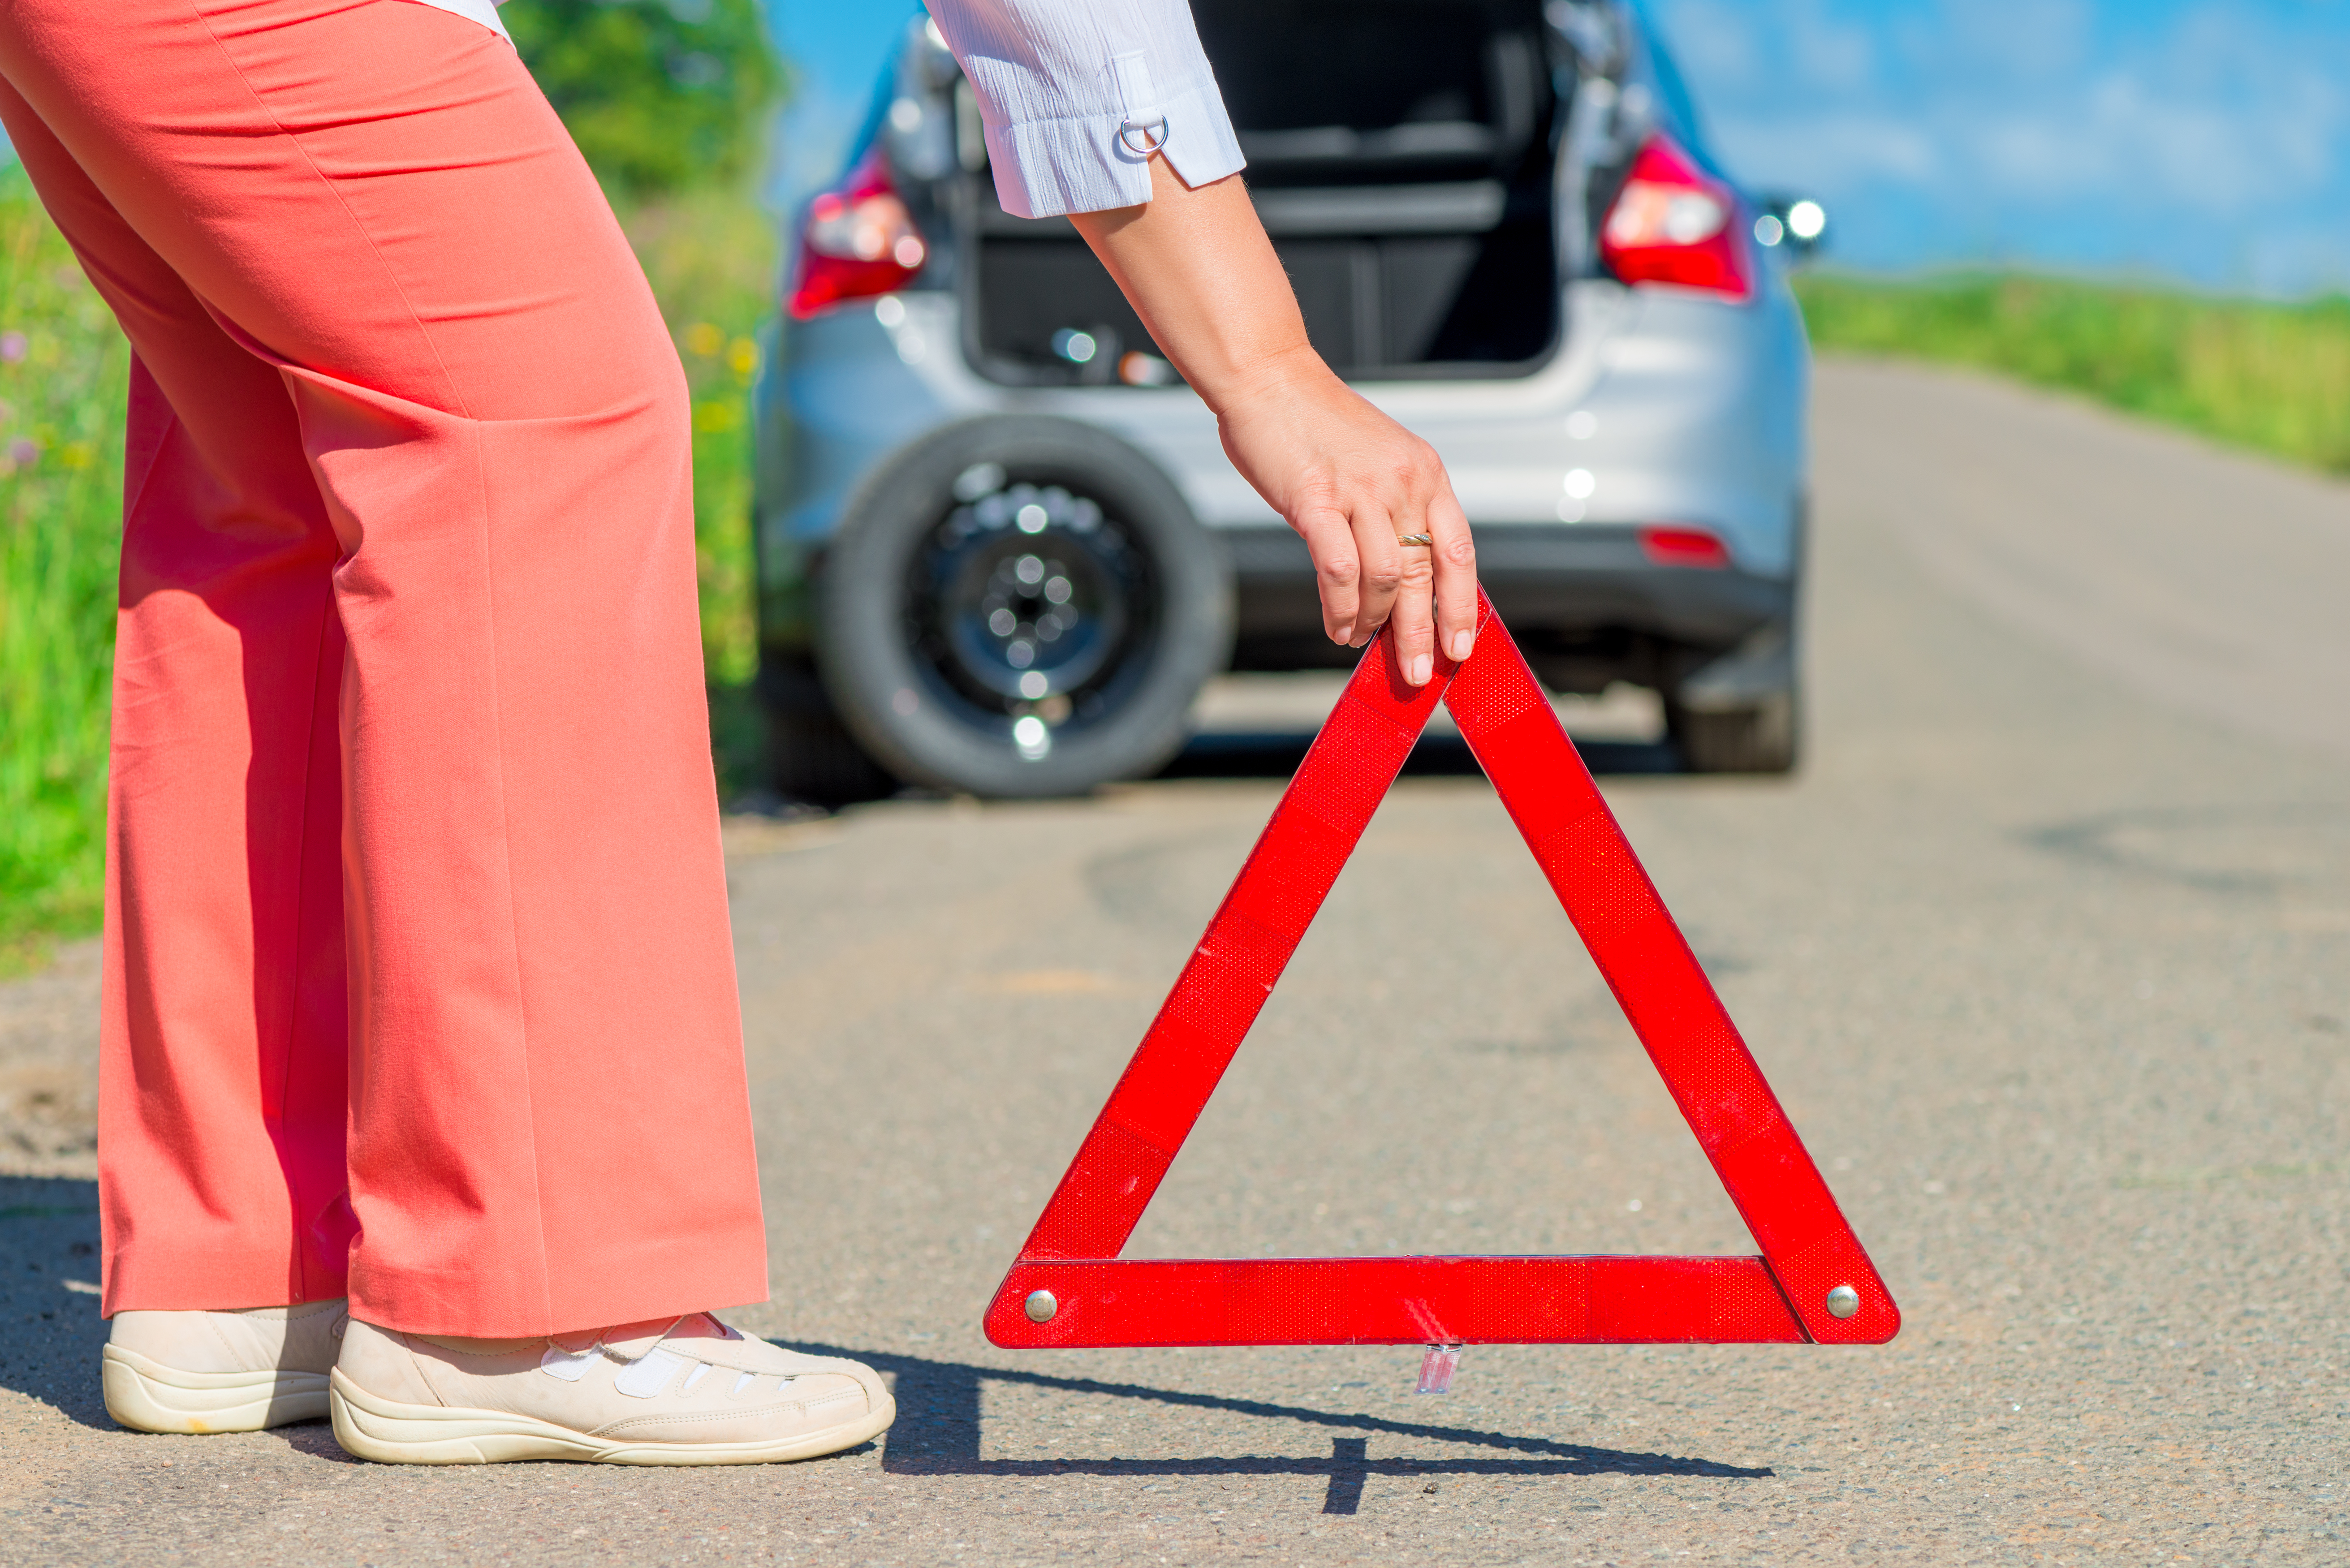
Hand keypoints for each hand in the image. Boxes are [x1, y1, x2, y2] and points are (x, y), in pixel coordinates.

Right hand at [1213, 349, 1476, 682]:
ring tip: (1361, 642)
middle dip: (1421, 632)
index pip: (1458, 551)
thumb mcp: (1378, 462)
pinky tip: (1337, 627)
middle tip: (1414, 673)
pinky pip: (1338, 570)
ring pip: (1385, 577)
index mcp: (1426, 473)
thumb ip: (1394, 511)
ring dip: (1375, 622)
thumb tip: (1401, 579)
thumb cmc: (1318, 426)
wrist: (1270, 380)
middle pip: (1424, 573)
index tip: (1460, 646)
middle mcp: (1402, 482)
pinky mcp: (1315, 500)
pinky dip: (1340, 608)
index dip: (1462, 606)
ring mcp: (1360, 490)